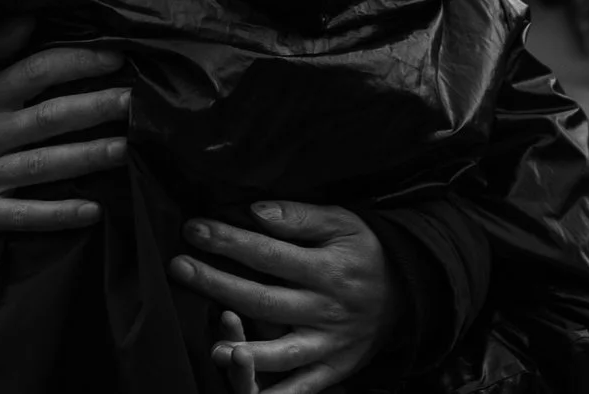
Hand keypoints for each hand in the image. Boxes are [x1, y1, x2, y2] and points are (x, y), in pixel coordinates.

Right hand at [0, 17, 130, 232]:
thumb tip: (32, 19)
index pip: (36, 72)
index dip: (76, 63)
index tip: (116, 60)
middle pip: (48, 118)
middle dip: (94, 108)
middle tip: (134, 102)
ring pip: (44, 164)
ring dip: (87, 157)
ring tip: (127, 149)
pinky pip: (25, 215)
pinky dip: (59, 214)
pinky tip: (94, 211)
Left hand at [173, 202, 397, 393]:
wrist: (409, 293)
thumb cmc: (365, 252)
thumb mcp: (343, 222)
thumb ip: (300, 217)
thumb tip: (256, 212)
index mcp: (327, 270)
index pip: (269, 255)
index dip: (229, 242)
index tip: (192, 229)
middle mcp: (326, 309)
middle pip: (266, 300)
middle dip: (217, 284)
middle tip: (179, 267)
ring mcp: (328, 344)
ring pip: (282, 352)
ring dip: (246, 352)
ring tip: (212, 347)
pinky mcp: (332, 370)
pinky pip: (301, 388)